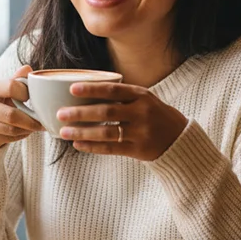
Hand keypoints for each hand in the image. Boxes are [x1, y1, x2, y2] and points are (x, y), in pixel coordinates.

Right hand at [0, 65, 44, 149]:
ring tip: (35, 127)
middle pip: (11, 115)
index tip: (32, 97)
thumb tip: (27, 68)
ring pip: (11, 129)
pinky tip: (24, 131)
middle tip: (42, 121)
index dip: (26, 93)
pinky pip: (8, 139)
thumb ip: (16, 79)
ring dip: (27, 129)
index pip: (11, 87)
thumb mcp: (3, 88)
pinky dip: (20, 136)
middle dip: (31, 120)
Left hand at [56, 82, 188, 160]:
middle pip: (106, 112)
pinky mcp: (139, 150)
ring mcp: (141, 133)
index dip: (92, 89)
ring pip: (106, 133)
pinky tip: (78, 145)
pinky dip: (92, 147)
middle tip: (61, 113)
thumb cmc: (154, 115)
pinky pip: (111, 149)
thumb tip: (84, 91)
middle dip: (80, 113)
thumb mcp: (144, 98)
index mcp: (142, 95)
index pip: (113, 90)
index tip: (72, 88)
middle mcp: (142, 113)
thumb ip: (121, 95)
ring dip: (82, 132)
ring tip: (64, 132)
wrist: (179, 138)